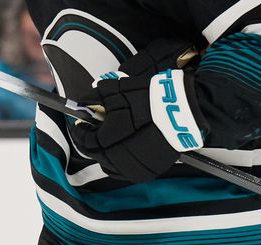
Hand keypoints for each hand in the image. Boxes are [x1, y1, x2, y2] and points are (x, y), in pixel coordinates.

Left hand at [70, 69, 204, 182]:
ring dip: (104, 152)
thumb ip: (97, 95)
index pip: (85, 140)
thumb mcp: (118, 89)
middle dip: (91, 141)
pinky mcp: (146, 172)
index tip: (80, 124)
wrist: (180, 113)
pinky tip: (122, 149)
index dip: (80, 131)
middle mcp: (117, 158)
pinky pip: (124, 171)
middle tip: (93, 130)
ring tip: (109, 139)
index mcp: (108, 139)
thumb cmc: (149, 100)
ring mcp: (132, 167)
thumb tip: (85, 100)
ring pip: (108, 165)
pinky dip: (119, 161)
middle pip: (95, 154)